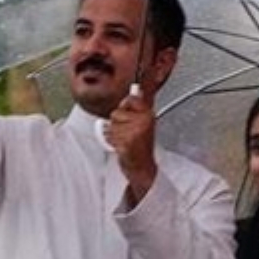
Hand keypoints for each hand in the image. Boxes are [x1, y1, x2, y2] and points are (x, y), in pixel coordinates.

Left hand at [104, 83, 158, 198]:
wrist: (142, 168)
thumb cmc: (141, 148)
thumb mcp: (144, 124)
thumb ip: (139, 107)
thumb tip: (136, 90)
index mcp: (148, 114)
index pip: (131, 98)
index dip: (125, 106)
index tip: (128, 117)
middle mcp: (143, 121)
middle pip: (116, 113)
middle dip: (117, 124)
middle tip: (127, 134)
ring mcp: (135, 131)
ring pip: (112, 125)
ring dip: (114, 134)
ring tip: (125, 141)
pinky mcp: (127, 142)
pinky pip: (110, 136)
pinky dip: (113, 142)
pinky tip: (122, 147)